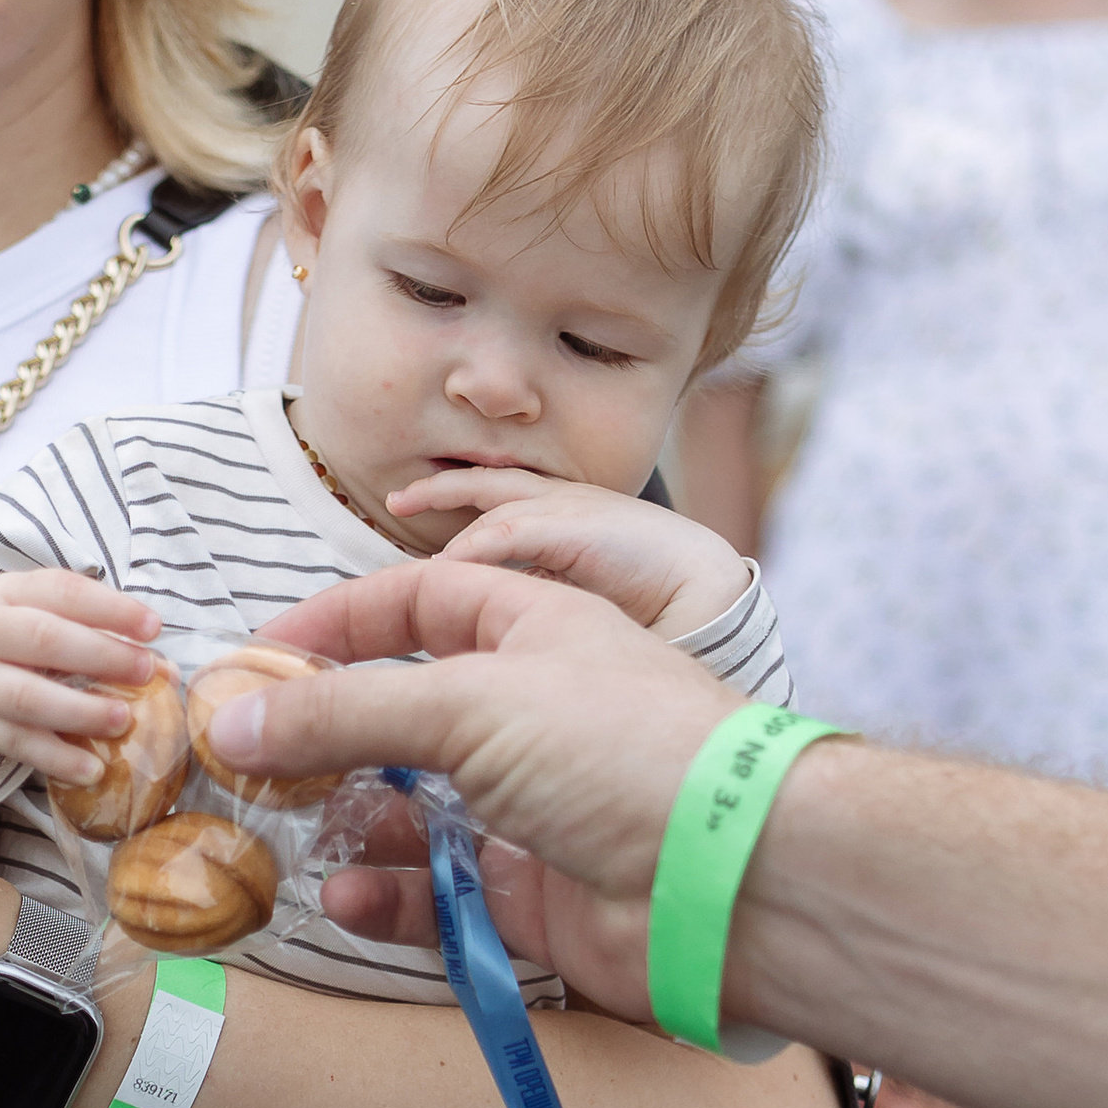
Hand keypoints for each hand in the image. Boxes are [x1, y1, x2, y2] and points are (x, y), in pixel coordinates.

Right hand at [0, 570, 161, 783]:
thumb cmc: (10, 635)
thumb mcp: (38, 610)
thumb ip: (95, 629)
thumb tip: (165, 668)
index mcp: (8, 594)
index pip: (62, 592)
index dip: (110, 609)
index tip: (153, 627)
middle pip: (43, 640)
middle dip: (101, 656)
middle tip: (146, 671)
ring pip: (27, 697)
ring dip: (80, 710)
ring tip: (123, 720)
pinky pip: (18, 746)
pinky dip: (57, 759)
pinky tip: (92, 769)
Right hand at [214, 561, 741, 1019]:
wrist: (731, 882)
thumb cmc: (623, 751)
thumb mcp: (469, 703)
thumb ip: (341, 713)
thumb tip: (230, 718)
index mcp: (534, 633)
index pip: (419, 603)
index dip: (338, 622)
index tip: (258, 658)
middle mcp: (532, 716)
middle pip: (404, 714)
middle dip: (326, 735)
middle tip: (247, 759)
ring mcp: (532, 810)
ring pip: (412, 811)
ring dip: (347, 820)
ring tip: (288, 829)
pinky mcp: (532, 897)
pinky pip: (438, 894)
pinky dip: (389, 896)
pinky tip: (347, 895)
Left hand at [384, 469, 750, 640]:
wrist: (709, 591)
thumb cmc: (654, 601)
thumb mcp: (579, 594)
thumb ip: (539, 596)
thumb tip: (493, 624)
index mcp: (570, 512)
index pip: (501, 495)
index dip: (456, 494)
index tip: (412, 502)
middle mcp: (566, 502)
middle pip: (488, 483)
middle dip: (440, 488)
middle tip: (398, 499)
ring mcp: (571, 509)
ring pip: (492, 509)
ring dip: (451, 527)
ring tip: (415, 552)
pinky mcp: (573, 527)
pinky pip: (505, 533)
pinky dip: (471, 550)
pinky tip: (445, 569)